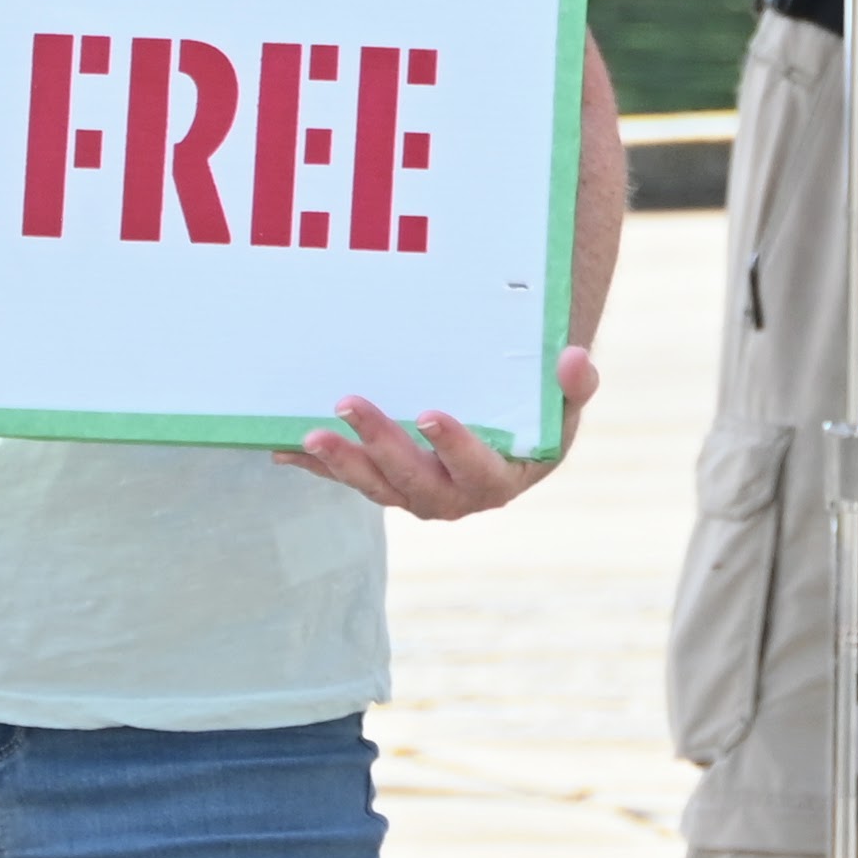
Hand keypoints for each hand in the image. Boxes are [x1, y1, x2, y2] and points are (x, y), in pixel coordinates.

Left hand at [275, 345, 597, 519]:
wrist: (508, 443)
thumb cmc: (538, 422)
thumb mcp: (565, 406)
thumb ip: (576, 385)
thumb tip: (575, 358)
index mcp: (498, 481)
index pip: (477, 470)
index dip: (455, 446)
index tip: (430, 413)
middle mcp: (453, 499)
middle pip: (414, 482)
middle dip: (381, 446)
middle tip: (349, 404)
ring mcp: (413, 494)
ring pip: (375, 487)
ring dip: (341, 462)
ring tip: (310, 434)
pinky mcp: (383, 484)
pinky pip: (348, 478)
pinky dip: (315, 466)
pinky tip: (280, 448)